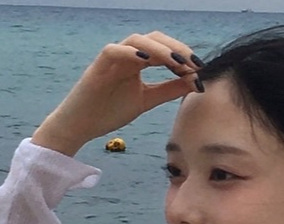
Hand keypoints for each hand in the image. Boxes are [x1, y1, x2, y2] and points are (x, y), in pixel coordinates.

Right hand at [31, 30, 204, 154]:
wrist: (81, 125)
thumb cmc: (109, 111)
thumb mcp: (147, 100)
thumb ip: (169, 90)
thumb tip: (195, 82)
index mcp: (138, 61)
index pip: (164, 48)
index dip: (183, 55)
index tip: (201, 69)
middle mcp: (127, 55)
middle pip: (154, 39)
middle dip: (177, 49)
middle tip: (195, 64)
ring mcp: (112, 58)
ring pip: (137, 40)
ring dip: (160, 49)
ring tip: (177, 63)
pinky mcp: (98, 66)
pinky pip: (114, 50)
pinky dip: (131, 52)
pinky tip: (147, 60)